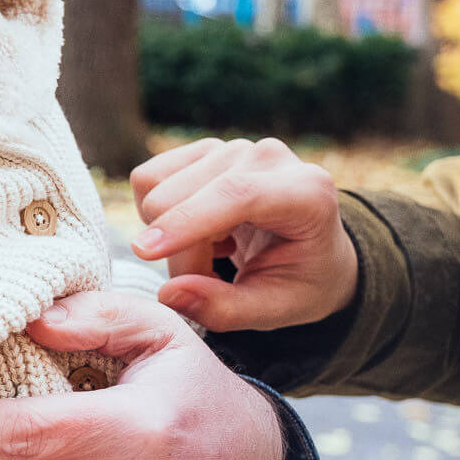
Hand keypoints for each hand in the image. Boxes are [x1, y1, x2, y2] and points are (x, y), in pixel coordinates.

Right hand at [130, 136, 357, 331]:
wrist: (314, 250)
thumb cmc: (301, 280)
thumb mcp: (275, 311)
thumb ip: (225, 309)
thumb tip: (169, 293)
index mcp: (306, 194)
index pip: (236, 194)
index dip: (186, 220)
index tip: (144, 252)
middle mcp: (268, 158)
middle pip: (181, 196)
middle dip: (178, 251)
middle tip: (206, 280)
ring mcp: (231, 148)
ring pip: (156, 187)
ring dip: (167, 233)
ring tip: (208, 253)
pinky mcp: (204, 150)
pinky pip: (148, 179)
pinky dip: (157, 214)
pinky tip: (199, 229)